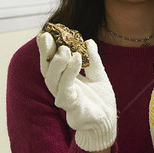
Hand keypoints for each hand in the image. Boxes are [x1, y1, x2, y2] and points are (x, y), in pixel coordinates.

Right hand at [37, 32, 116, 151]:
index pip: (52, 62)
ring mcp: (64, 98)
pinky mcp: (71, 107)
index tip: (46, 32)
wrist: (107, 120)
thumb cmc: (100, 99)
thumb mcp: (99, 74)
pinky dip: (70, 73)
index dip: (47, 48)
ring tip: (65, 49)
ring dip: (58, 62)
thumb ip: (93, 59)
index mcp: (65, 79)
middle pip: (47, 69)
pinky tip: (77, 59)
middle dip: (46, 52)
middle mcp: (60, 88)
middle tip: (49, 37)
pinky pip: (66, 90)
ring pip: (53, 80)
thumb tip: (88, 40)